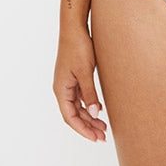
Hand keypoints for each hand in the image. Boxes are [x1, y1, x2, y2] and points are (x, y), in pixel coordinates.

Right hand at [53, 27, 107, 141]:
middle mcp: (62, 89)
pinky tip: (100, 109)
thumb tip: (95, 113)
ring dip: (90, 117)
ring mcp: (67, 83)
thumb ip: (89, 93)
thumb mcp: (85, 72)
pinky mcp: (74, 76)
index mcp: (61, 90)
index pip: (70, 117)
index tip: (95, 138)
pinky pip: (80, 97)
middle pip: (74, 114)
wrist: (74, 28)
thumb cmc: (78, 48)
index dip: (82, 129)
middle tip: (103, 136)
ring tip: (104, 126)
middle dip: (88, 126)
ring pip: (78, 106)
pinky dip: (89, 105)